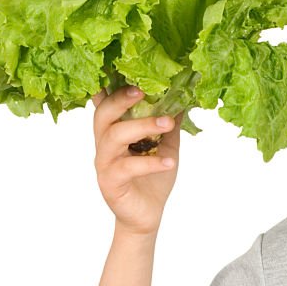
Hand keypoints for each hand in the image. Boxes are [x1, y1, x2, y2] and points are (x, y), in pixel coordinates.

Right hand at [92, 86, 183, 235]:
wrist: (147, 215)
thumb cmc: (152, 179)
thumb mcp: (166, 147)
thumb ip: (169, 124)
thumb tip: (183, 98)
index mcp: (114, 131)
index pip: (105, 104)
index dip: (110, 87)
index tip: (126, 70)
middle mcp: (104, 144)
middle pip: (103, 115)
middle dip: (121, 100)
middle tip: (143, 91)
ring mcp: (105, 164)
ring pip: (114, 138)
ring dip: (142, 127)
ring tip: (167, 123)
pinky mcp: (110, 183)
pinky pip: (127, 168)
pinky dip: (150, 163)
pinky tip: (170, 162)